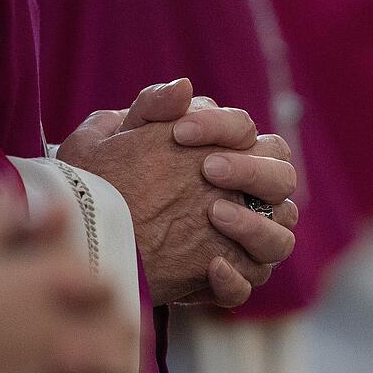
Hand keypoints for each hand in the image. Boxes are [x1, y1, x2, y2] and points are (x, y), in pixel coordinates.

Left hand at [57, 79, 297, 306]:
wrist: (89, 237)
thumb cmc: (108, 180)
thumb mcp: (115, 139)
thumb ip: (150, 108)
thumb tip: (184, 87)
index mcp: (230, 157)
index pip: (252, 134)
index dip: (223, 128)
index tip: (179, 132)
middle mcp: (249, 200)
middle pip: (283, 180)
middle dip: (251, 172)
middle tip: (208, 169)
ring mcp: (242, 244)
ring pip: (279, 239)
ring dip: (254, 225)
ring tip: (213, 214)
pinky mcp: (224, 282)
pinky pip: (249, 284)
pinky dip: (236, 278)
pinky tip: (211, 266)